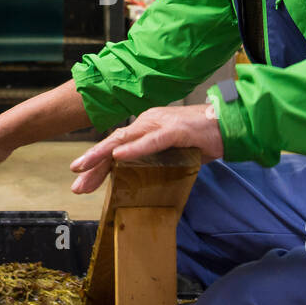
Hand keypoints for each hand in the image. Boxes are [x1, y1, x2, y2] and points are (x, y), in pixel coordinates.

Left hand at [68, 103, 222, 193]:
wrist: (229, 125)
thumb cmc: (202, 139)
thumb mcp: (172, 152)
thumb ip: (154, 160)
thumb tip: (137, 177)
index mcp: (146, 126)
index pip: (116, 145)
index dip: (97, 164)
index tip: (81, 180)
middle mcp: (148, 121)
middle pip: (114, 143)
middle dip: (93, 164)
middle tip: (76, 183)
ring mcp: (160, 124)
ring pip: (125, 139)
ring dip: (103, 155)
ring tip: (84, 168)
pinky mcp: (175, 130)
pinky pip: (151, 141)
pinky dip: (134, 149)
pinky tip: (118, 157)